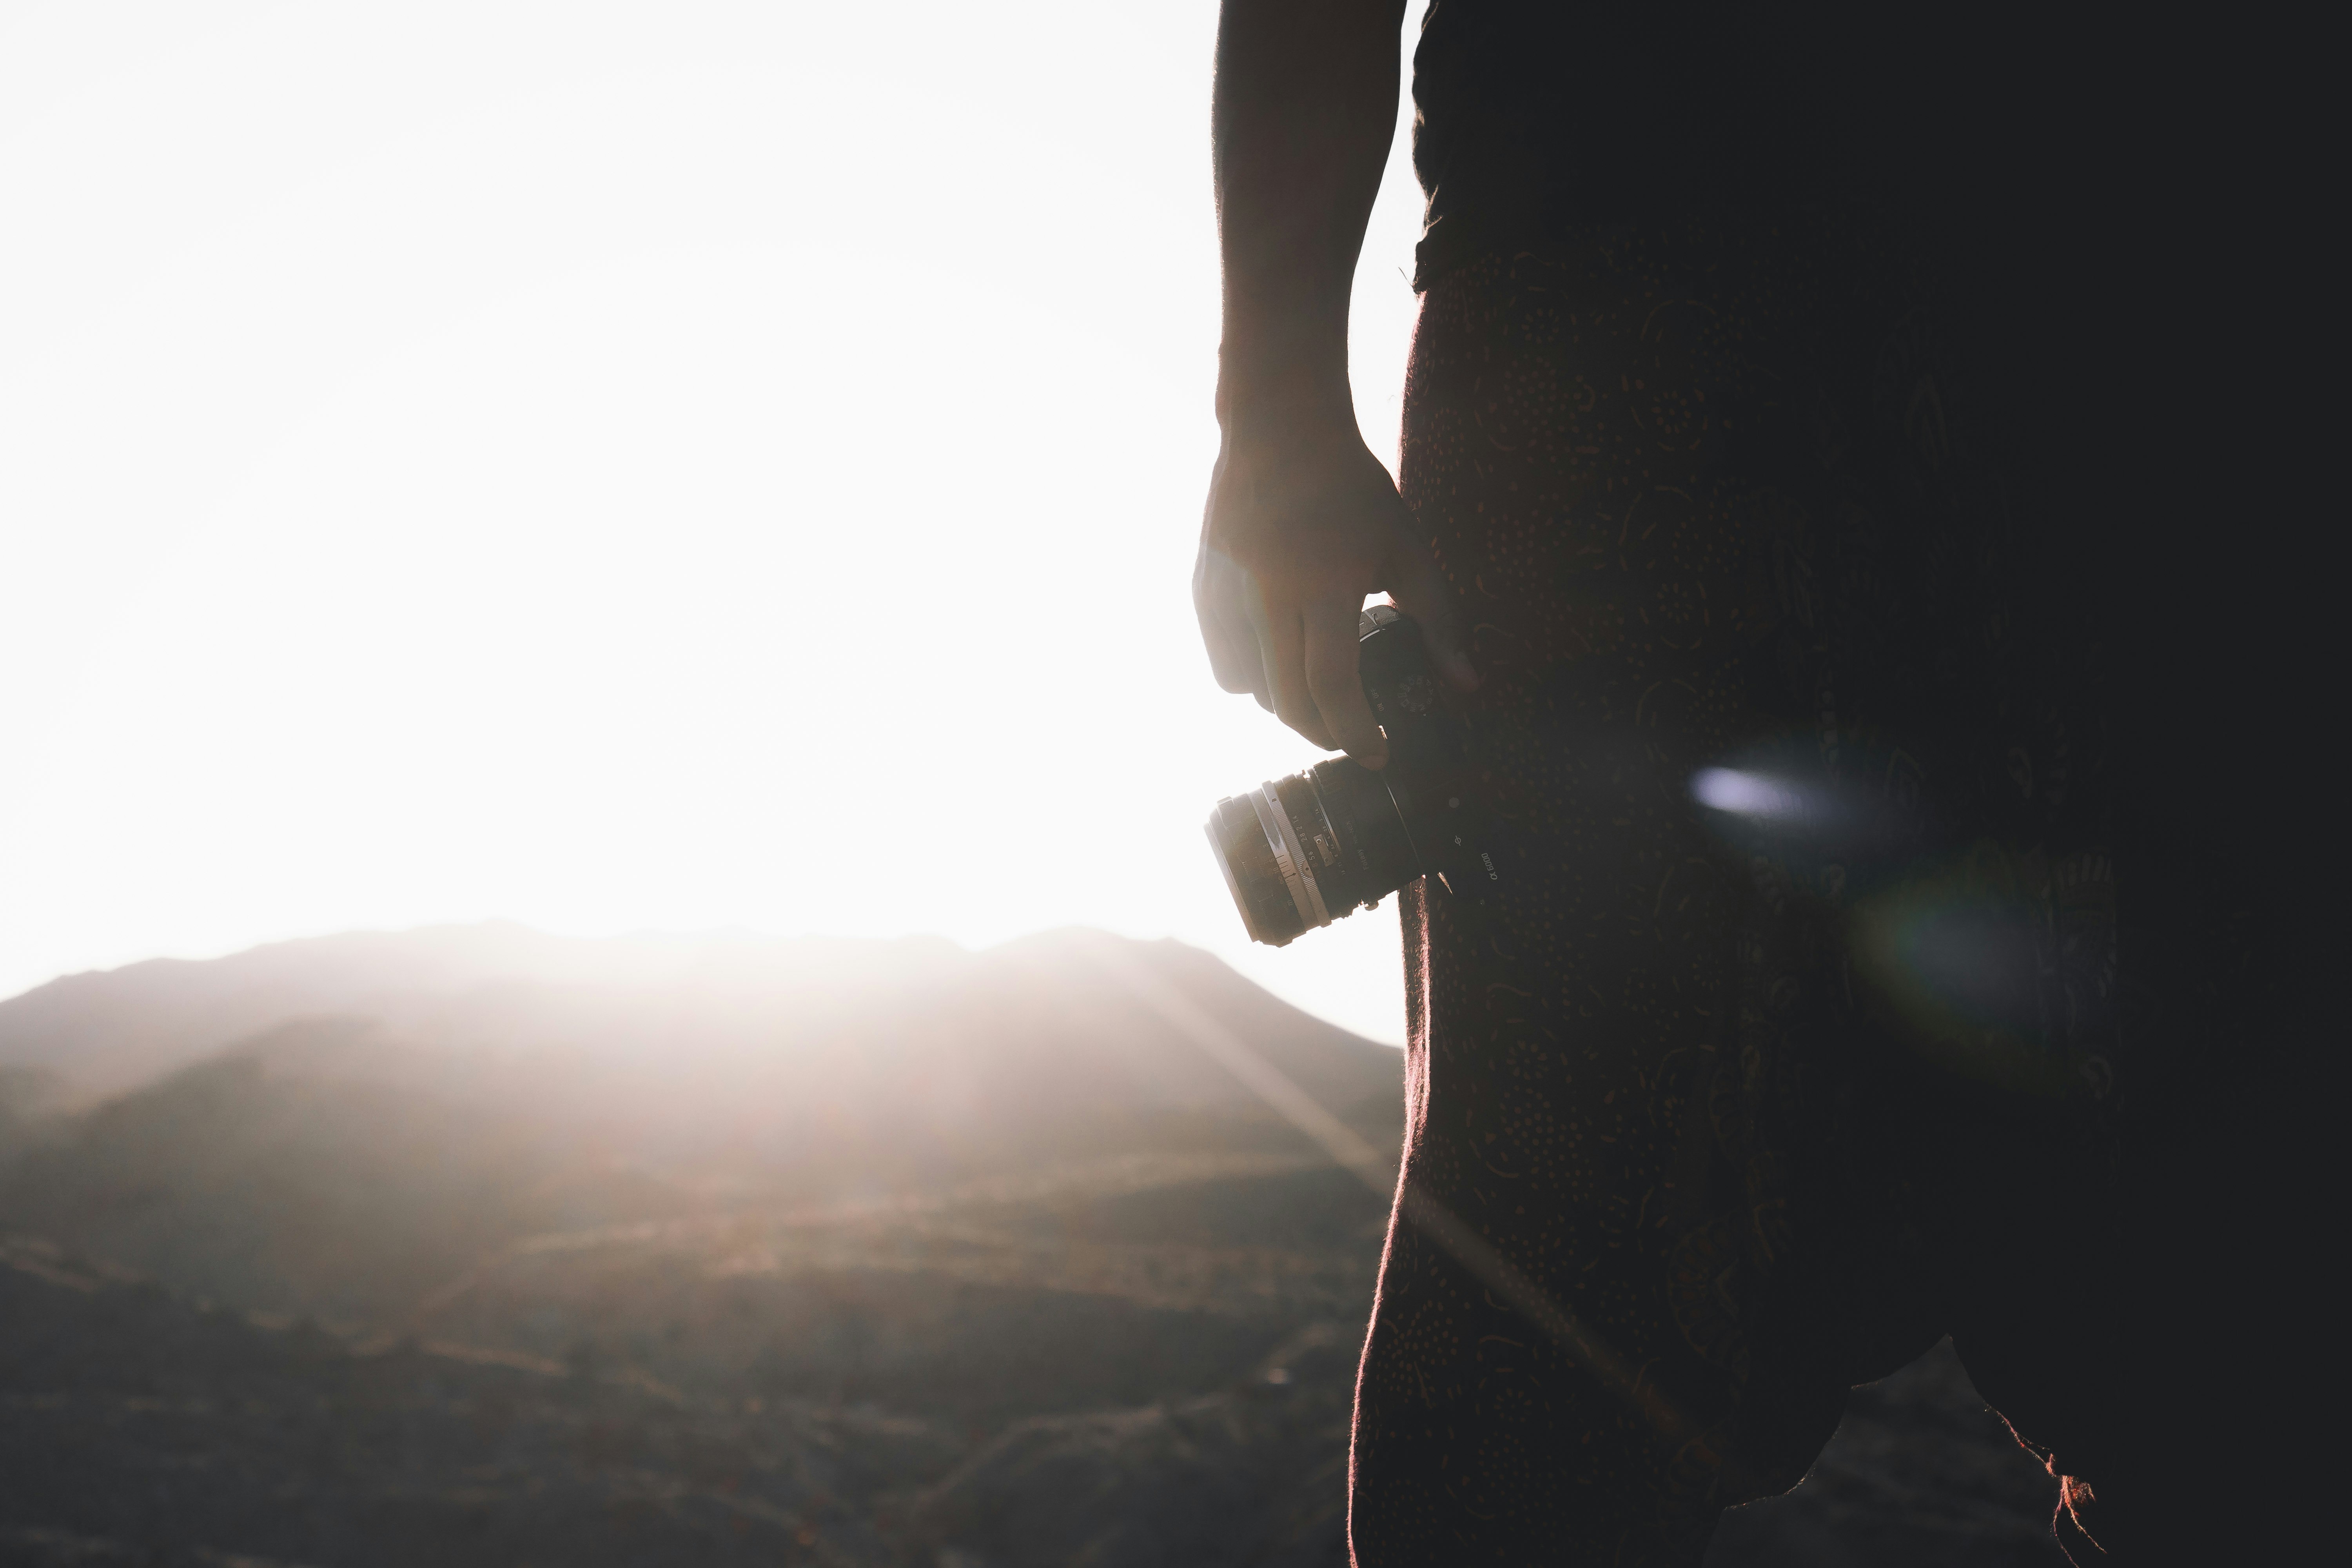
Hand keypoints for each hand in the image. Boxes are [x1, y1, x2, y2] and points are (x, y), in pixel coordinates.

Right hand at [1195, 409, 1476, 767]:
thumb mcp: (1407, 549)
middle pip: (1287, 701)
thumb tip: (1465, 685)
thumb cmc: (1351, 491)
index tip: (1377, 754)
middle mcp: (1268, 595)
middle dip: (1322, 731)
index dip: (1355, 732)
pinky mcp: (1202, 589)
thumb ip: (1437, 621)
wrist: (1279, 430)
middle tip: (1349, 733)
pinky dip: (1251, 677)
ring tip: (1313, 691)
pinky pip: (1222, 664)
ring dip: (1285, 704)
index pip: (1332, 685)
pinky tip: (1276, 659)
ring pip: (1249, 690)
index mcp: (1325, 584)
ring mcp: (1227, 593)